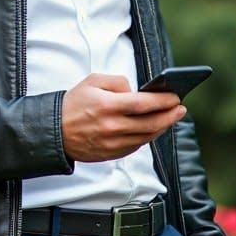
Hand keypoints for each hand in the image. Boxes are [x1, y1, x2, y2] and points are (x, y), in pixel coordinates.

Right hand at [61, 73, 186, 162]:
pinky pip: (136, 146)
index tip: (175, 97)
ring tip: (171, 118)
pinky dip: (148, 137)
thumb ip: (118, 82)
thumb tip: (137, 91)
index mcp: (107, 106)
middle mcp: (112, 127)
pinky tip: (153, 128)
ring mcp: (112, 143)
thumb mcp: (92, 81)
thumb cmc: (73, 104)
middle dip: (170, 116)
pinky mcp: (111, 154)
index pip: (143, 104)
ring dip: (162, 127)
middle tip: (181, 109)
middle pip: (150, 123)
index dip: (163, 101)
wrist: (54, 131)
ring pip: (146, 137)